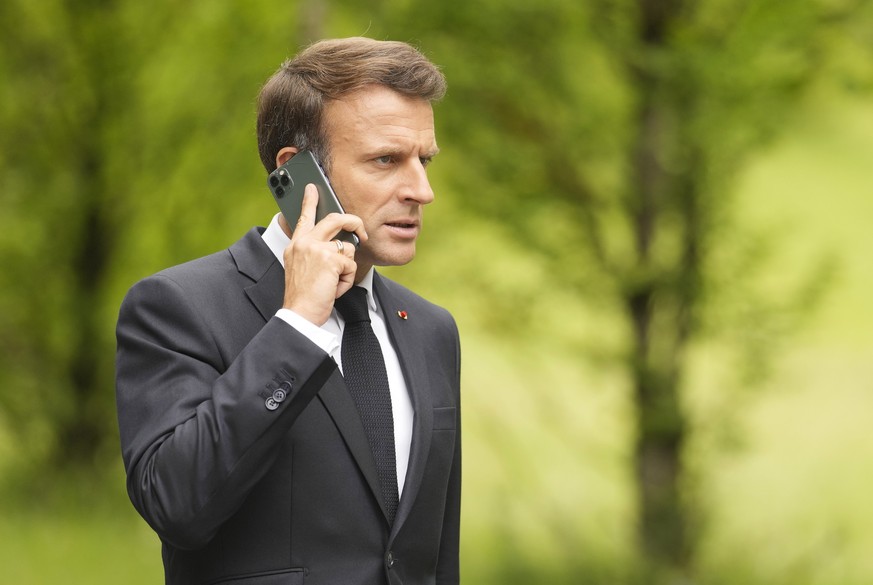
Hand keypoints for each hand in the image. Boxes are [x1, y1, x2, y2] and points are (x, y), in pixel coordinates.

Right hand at [281, 184, 366, 324]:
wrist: (299, 314)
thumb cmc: (303, 296)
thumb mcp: (302, 269)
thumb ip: (314, 253)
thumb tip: (339, 244)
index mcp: (296, 245)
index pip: (304, 217)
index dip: (310, 201)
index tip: (313, 188)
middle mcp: (304, 242)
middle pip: (335, 219)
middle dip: (354, 222)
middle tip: (362, 232)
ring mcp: (317, 249)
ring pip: (348, 247)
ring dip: (347, 268)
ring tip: (333, 283)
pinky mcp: (330, 259)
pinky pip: (351, 265)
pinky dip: (347, 280)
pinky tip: (334, 289)